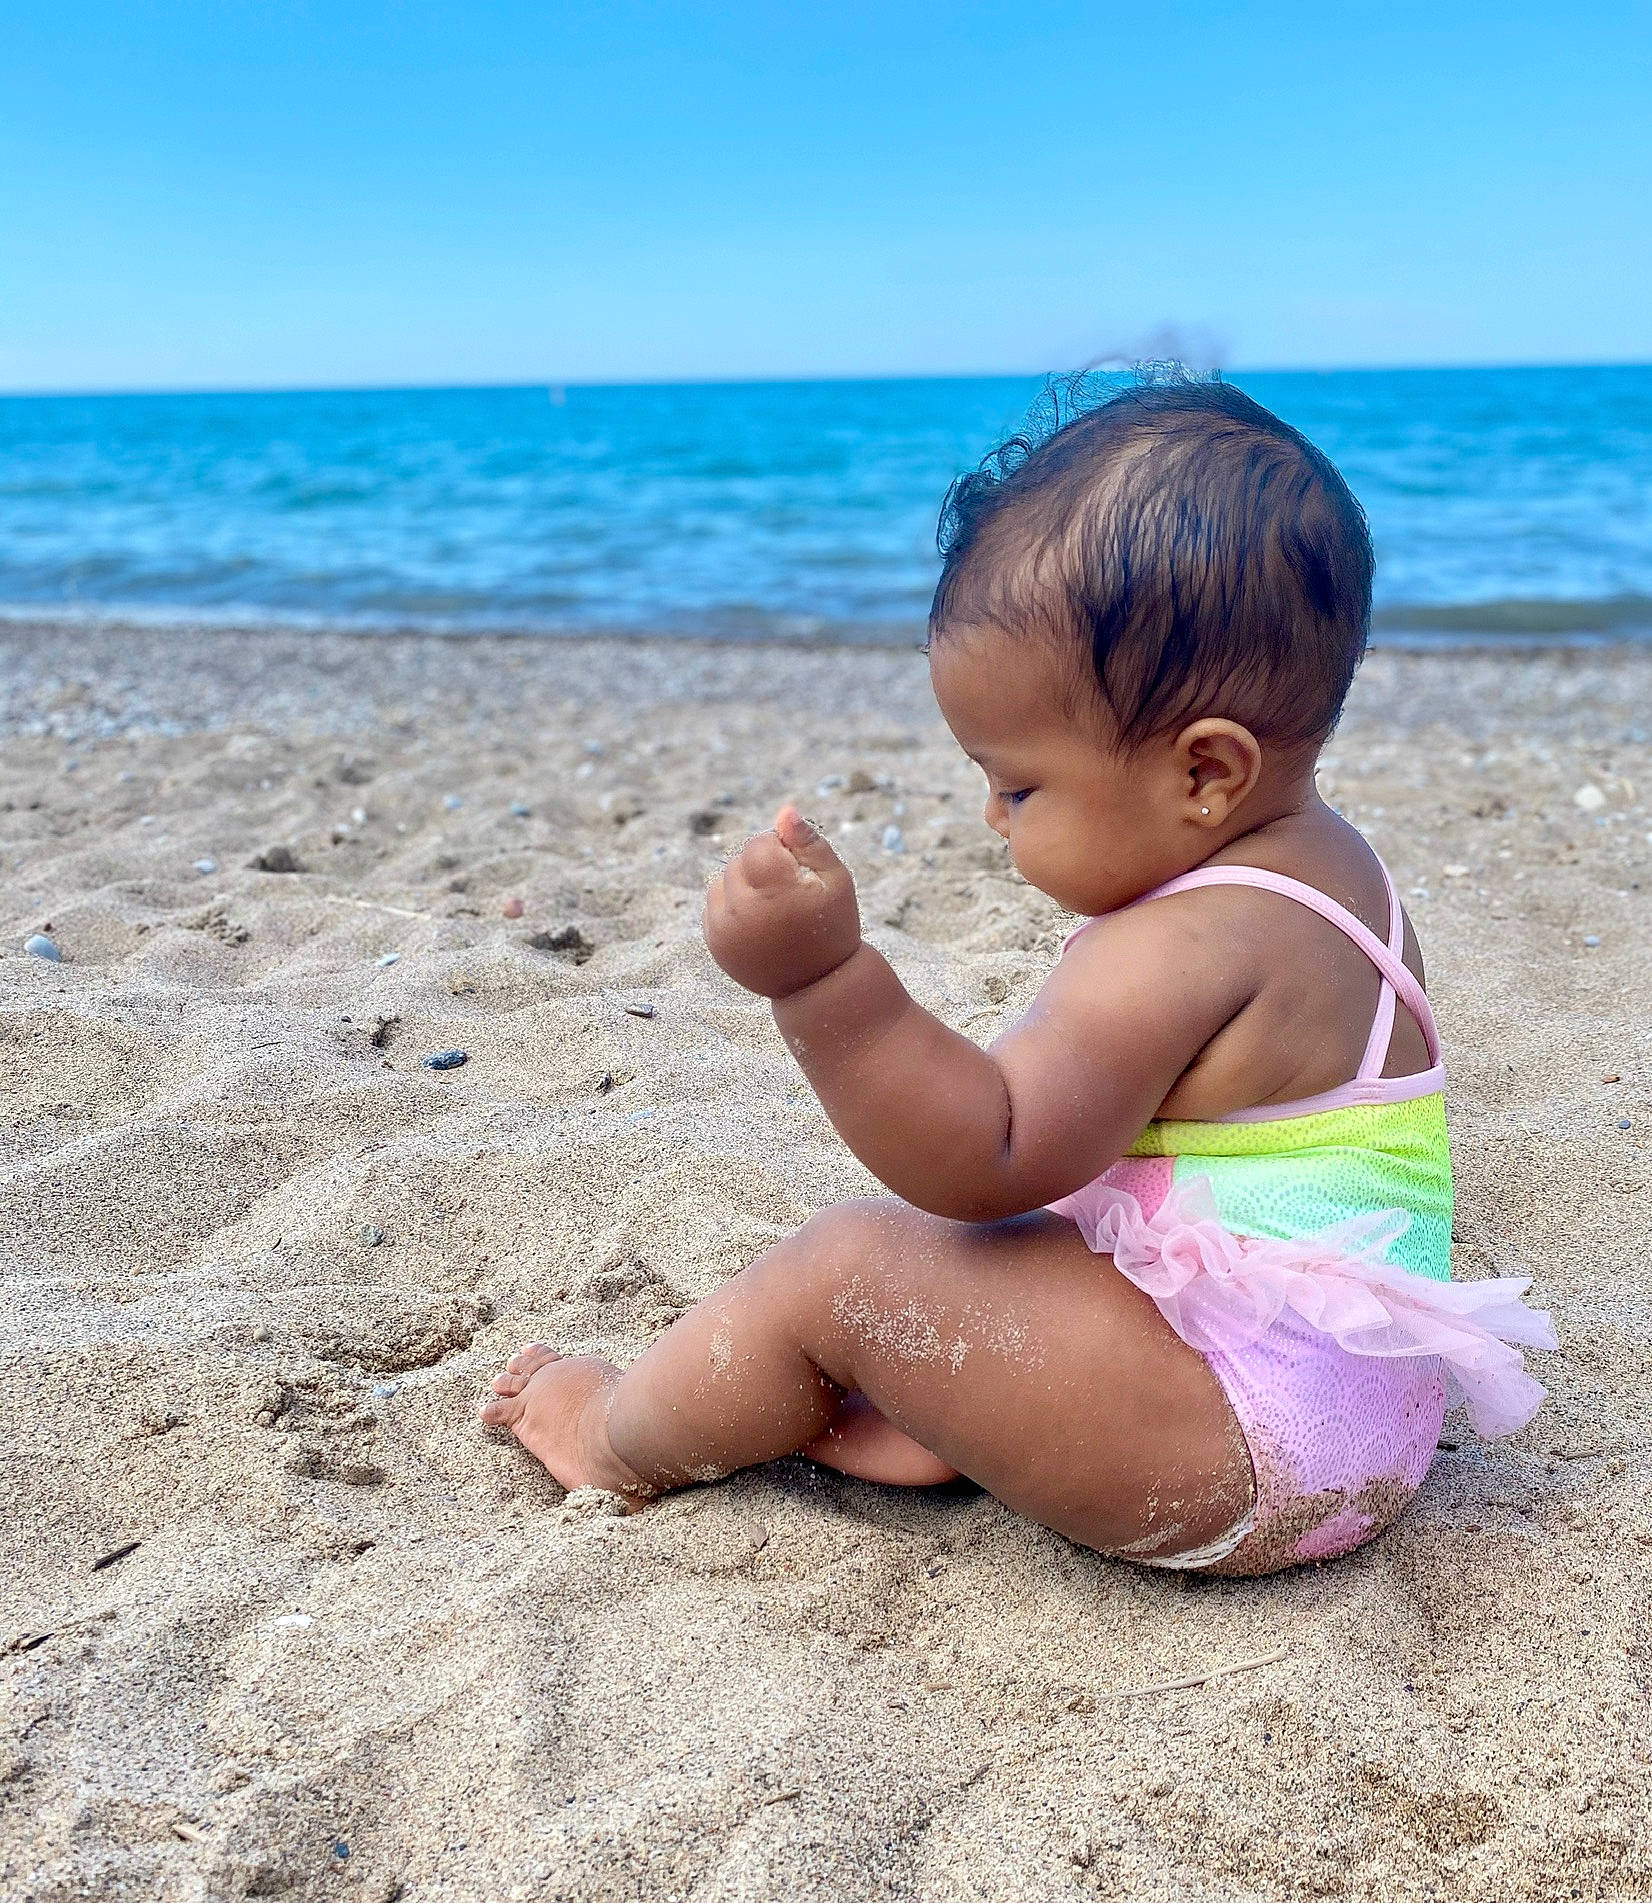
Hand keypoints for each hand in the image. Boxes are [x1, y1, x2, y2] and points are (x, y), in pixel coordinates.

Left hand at [704, 805, 861, 998]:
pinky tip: (759, 920)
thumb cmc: (832, 925)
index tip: (797, 872)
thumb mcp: (835, 879)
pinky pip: (714, 902)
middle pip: (739, 860)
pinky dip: (733, 903)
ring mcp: (724, 928)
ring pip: (723, 879)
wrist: (817, 983)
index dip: (781, 849)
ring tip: (772, 906)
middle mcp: (743, 910)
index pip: (758, 843)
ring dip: (745, 883)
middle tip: (788, 893)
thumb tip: (784, 811)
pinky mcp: (714, 941)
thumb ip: (808, 842)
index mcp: (774, 892)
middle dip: (761, 866)